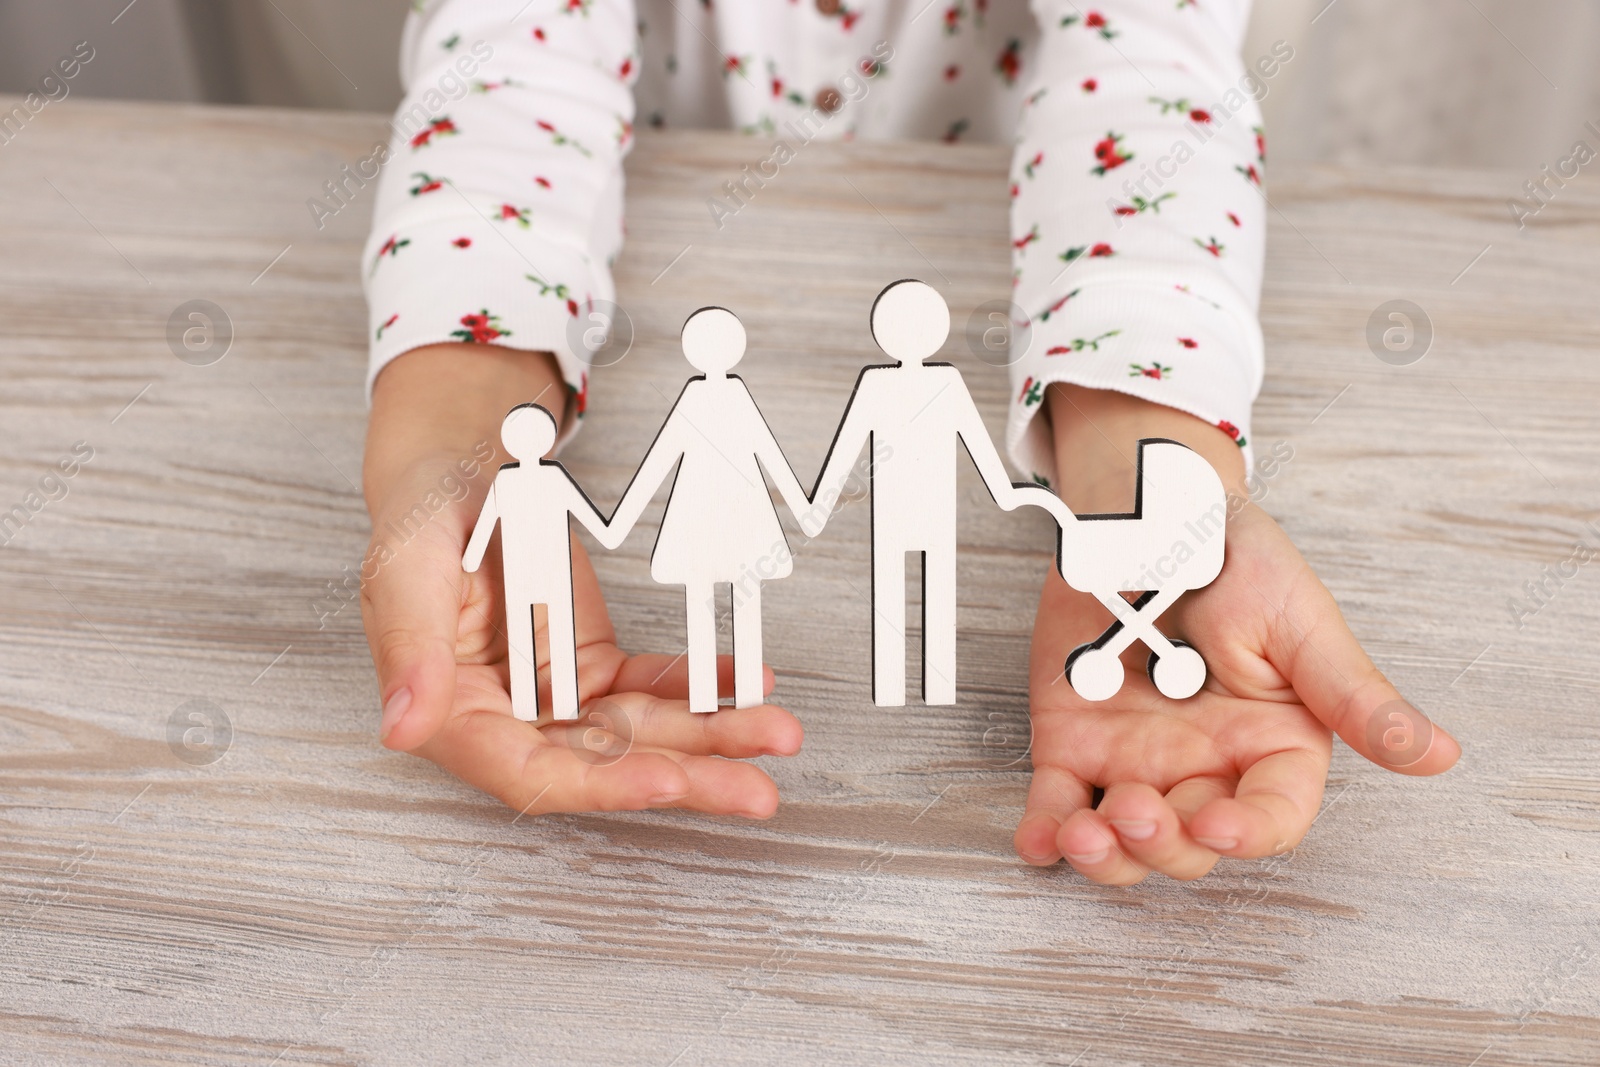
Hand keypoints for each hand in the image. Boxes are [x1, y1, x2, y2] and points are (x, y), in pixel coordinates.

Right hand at [361, 344, 802, 817]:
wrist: (461, 475)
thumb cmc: (420, 522)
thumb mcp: (403, 571)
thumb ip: (409, 650)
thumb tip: (404, 728)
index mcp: (454, 715)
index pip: (530, 771)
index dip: (600, 785)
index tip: (665, 782)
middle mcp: (511, 719)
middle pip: (604, 764)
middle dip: (684, 777)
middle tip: (755, 790)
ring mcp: (559, 695)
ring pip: (641, 732)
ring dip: (711, 738)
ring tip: (775, 735)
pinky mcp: (593, 665)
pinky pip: (655, 684)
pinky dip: (704, 686)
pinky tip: (749, 685)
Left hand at [1014, 386, 1459, 882]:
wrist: (1149, 516)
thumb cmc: (1237, 562)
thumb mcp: (1301, 623)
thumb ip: (1354, 696)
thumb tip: (1439, 755)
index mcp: (1271, 746)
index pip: (1271, 815)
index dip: (1248, 833)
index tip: (1216, 821)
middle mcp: (1205, 766)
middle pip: (1192, 843)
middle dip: (1163, 843)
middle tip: (1134, 808)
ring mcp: (1135, 761)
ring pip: (1122, 841)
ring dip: (1102, 853)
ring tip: (1082, 831)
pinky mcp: (1073, 743)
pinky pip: (1055, 802)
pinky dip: (1042, 832)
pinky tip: (1036, 841)